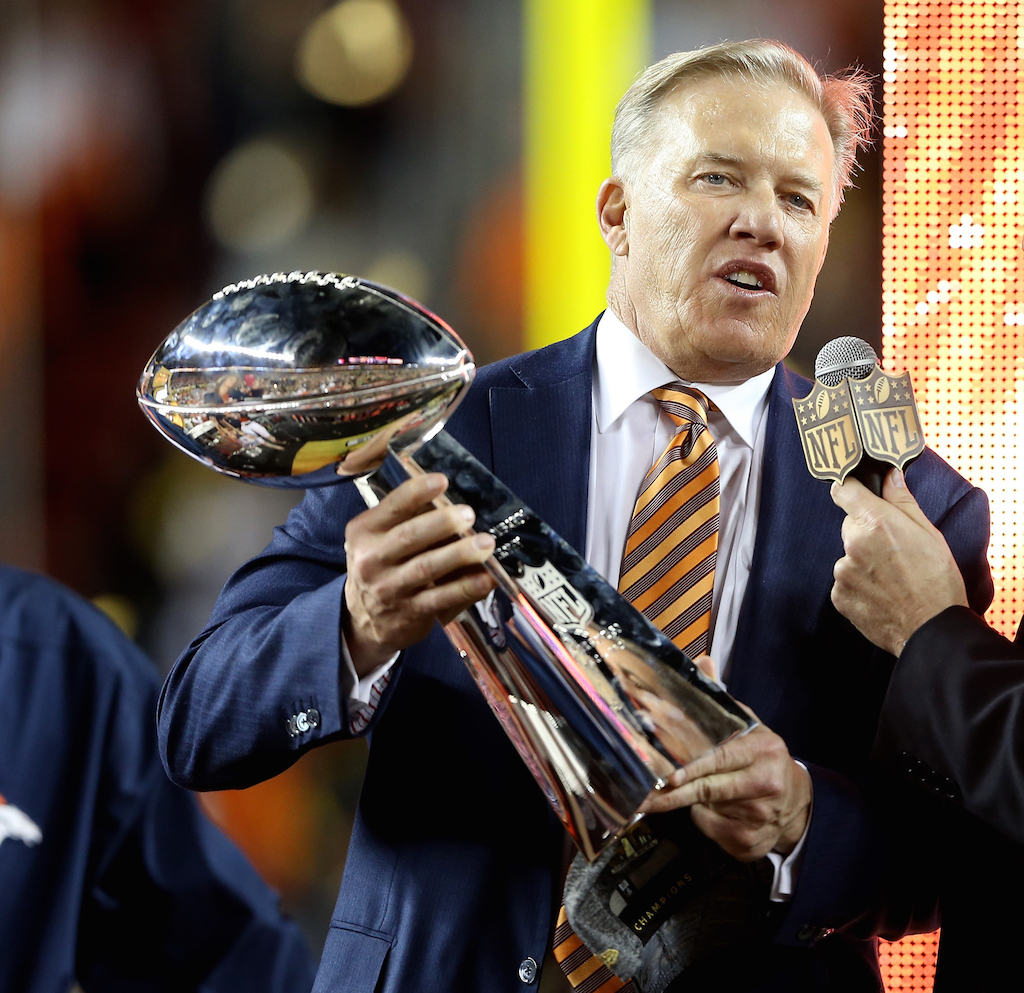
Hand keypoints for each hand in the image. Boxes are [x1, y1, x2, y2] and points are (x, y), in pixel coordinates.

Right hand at [343, 473, 496, 674]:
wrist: (364, 620)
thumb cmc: (381, 567)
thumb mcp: (378, 539)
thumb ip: (405, 520)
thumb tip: (451, 500)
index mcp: (365, 532)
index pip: (391, 508)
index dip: (416, 493)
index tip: (441, 481)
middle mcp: (372, 560)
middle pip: (409, 537)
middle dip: (442, 523)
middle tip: (468, 514)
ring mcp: (390, 589)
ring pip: (427, 567)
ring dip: (460, 554)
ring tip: (486, 543)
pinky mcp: (410, 613)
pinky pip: (441, 598)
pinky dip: (466, 587)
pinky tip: (487, 578)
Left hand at [643, 711, 811, 861]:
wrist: (797, 802)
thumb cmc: (761, 758)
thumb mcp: (748, 725)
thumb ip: (721, 699)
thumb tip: (703, 661)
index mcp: (763, 751)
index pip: (720, 758)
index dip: (692, 768)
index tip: (668, 775)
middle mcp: (765, 784)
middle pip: (709, 789)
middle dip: (673, 794)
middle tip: (644, 796)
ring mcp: (759, 817)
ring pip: (706, 811)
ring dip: (690, 802)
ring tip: (688, 792)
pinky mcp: (751, 843)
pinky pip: (711, 831)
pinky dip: (703, 820)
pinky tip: (712, 810)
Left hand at [830, 469, 967, 656]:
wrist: (932, 629)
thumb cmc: (937, 580)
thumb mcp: (928, 533)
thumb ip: (902, 500)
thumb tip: (889, 475)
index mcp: (875, 523)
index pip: (845, 491)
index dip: (850, 489)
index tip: (856, 492)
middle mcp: (853, 544)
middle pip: (850, 526)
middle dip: (867, 532)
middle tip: (893, 550)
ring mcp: (842, 572)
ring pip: (848, 556)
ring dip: (863, 561)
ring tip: (892, 578)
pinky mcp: (838, 595)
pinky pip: (845, 581)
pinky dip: (859, 585)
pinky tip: (882, 593)